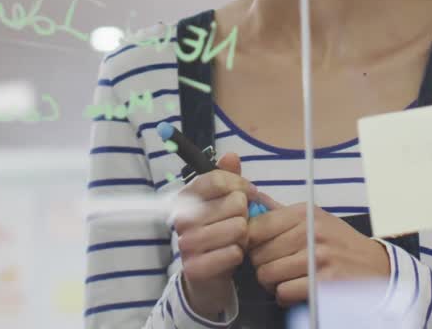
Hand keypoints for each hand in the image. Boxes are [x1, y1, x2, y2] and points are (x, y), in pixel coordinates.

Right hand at [174, 153, 256, 317]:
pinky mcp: (195, 267)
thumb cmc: (217, 231)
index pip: (218, 179)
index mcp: (185, 197)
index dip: (240, 184)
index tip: (250, 193)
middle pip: (235, 203)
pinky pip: (234, 253)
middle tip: (237, 223)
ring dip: (244, 236)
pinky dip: (239, 254)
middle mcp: (181, 218)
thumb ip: (227, 178)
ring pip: (238, 228)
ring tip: (236, 240)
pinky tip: (232, 256)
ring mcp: (186, 243)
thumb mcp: (222, 202)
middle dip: (244, 214)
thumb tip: (231, 155)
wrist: (206, 275)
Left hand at [247, 196, 389, 306]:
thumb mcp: (315, 218)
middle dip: (261, 266)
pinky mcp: (324, 282)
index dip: (249, 243)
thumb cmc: (340, 243)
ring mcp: (318, 256)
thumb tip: (250, 198)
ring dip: (271, 283)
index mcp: (303, 212)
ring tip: (284, 280)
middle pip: (258, 254)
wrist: (376, 266)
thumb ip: (282, 212)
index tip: (255, 250)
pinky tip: (295, 291)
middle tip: (274, 268)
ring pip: (267, 274)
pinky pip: (284, 292)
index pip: (256, 227)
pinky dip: (285, 297)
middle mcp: (310, 231)